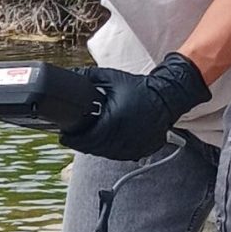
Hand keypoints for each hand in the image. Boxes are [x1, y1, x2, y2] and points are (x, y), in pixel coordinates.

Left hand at [59, 51, 207, 160]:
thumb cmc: (140, 89)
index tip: (64, 136)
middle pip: (94, 148)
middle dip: (81, 143)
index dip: (72, 139)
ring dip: (95, 148)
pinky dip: (111, 151)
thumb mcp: (111, 78)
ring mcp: (133, 146)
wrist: (166, 97)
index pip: (86, 138)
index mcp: (114, 121)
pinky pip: (120, 156)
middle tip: (72, 138)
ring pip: (106, 154)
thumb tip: (70, 76)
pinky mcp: (140, 150)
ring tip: (87, 139)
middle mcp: (123, 137)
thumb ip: (88, 78)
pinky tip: (106, 142)